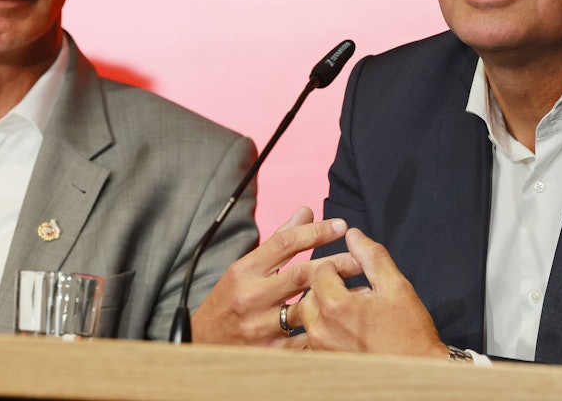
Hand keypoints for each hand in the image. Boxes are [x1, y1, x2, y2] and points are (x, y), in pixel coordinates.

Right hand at [191, 207, 360, 345]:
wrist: (201, 344)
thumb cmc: (229, 299)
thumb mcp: (246, 267)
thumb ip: (279, 239)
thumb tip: (306, 210)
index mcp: (245, 271)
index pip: (285, 243)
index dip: (316, 232)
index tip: (341, 226)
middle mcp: (251, 296)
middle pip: (301, 275)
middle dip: (335, 265)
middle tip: (360, 260)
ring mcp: (258, 326)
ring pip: (305, 309)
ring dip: (334, 299)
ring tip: (360, 291)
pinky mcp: (267, 352)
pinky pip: (301, 341)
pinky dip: (322, 330)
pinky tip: (342, 323)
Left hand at [295, 228, 446, 357]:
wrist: (415, 373)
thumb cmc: (409, 331)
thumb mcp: (396, 286)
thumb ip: (371, 256)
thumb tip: (353, 235)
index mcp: (336, 306)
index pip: (322, 271)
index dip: (340, 266)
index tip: (357, 272)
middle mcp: (321, 329)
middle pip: (310, 293)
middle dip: (329, 286)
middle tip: (355, 290)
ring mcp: (320, 349)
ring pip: (309, 316)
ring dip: (326, 307)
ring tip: (353, 310)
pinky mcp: (323, 362)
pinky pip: (313, 337)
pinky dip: (326, 327)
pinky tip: (349, 328)